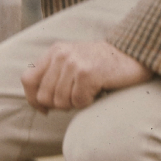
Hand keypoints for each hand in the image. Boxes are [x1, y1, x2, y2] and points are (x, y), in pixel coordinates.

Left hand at [20, 40, 151, 112]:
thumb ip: (53, 77)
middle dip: (60, 105)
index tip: (46, 109)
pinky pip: (78, 102)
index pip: (27, 80)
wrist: (134, 55)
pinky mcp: (87, 74)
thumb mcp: (73, 63)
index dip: (33, 99)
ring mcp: (74, 63)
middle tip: (78, 97)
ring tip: (89, 91)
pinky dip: (88, 103)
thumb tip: (39, 105)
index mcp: (54, 51)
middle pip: (44, 96)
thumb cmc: (103, 66)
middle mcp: (61, 54)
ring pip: (60, 102)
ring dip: (76, 103)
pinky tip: (98, 91)